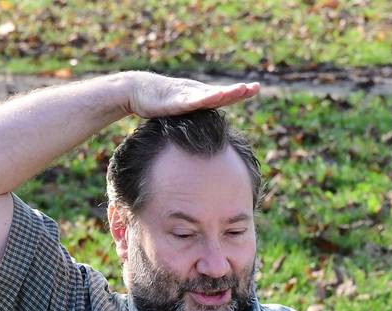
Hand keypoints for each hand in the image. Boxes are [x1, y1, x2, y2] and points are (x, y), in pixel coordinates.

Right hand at [125, 72, 259, 118]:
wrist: (137, 90)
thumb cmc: (157, 103)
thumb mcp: (178, 114)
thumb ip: (190, 122)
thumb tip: (199, 141)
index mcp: (198, 97)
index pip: (222, 96)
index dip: (238, 93)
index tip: (254, 89)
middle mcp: (195, 93)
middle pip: (220, 93)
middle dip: (238, 91)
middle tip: (255, 88)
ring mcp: (185, 95)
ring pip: (209, 95)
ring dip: (225, 93)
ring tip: (241, 90)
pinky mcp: (174, 100)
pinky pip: (191, 100)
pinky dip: (204, 98)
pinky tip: (216, 96)